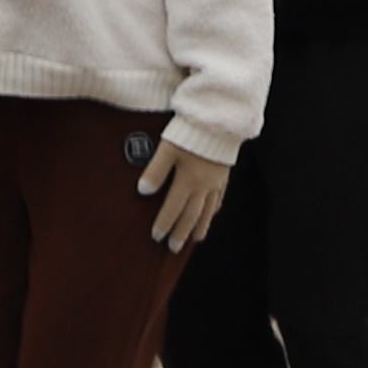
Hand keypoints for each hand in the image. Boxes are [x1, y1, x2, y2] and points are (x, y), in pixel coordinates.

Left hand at [136, 129, 232, 251]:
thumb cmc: (191, 132)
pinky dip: (213, 211)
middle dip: (182, 233)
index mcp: (188, 181)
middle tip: (174, 247)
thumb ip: (155, 171)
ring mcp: (216, 182)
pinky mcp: (224, 175)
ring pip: (208, 211)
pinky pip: (219, 199)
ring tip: (194, 239)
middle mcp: (204, 186)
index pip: (173, 209)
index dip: (164, 224)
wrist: (221, 120)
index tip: (157, 237)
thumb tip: (143, 191)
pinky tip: (211, 214)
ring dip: (200, 227)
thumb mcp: (167, 149)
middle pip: (192, 216)